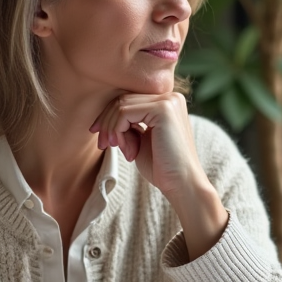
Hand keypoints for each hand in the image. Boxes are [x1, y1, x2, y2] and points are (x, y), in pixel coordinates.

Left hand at [90, 92, 228, 258]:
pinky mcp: (163, 109)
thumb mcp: (140, 141)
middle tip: (102, 144)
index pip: (129, 100)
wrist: (181, 184)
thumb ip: (128, 125)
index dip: (109, 117)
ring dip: (111, 128)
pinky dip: (117, 130)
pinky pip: (125, 112)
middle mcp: (170, 96)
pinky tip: (123, 147)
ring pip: (121, 105)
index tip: (100, 137)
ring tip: (116, 148)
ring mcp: (168, 101)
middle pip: (123, 99)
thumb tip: (106, 115)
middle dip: (107, 122)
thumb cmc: (161, 167)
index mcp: (167, 102)